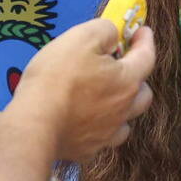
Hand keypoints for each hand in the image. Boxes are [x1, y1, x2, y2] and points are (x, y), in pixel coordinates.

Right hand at [11, 19, 156, 160]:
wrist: (34, 125)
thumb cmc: (57, 77)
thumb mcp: (81, 37)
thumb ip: (104, 31)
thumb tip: (113, 35)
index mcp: (127, 81)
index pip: (147, 57)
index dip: (145, 41)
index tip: (142, 31)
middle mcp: (124, 109)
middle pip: (142, 93)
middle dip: (137, 77)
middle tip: (122, 66)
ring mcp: (107, 133)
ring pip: (126, 119)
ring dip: (121, 106)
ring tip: (106, 96)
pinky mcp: (88, 150)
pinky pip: (102, 137)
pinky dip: (100, 127)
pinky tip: (87, 121)